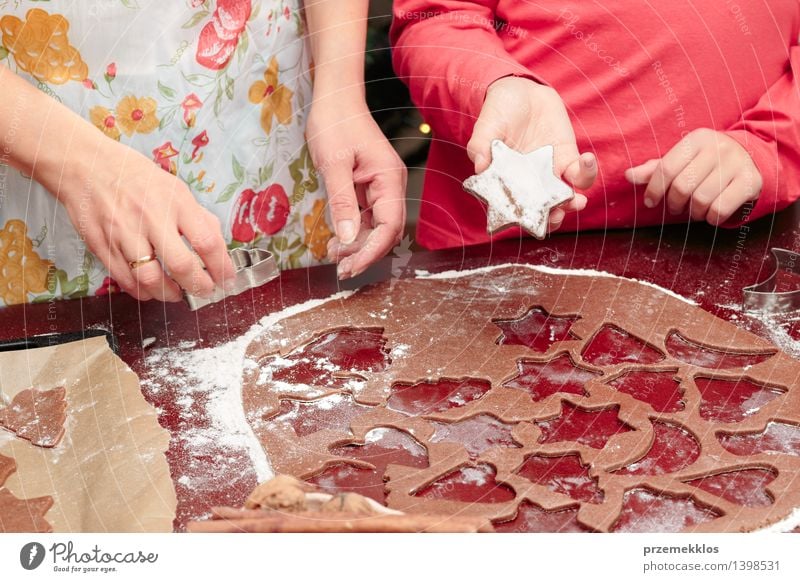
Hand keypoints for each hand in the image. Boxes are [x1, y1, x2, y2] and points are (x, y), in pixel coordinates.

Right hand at [60, 139, 234, 301]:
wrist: (86, 164)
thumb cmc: (135, 176)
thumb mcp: (175, 188)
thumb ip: (197, 217)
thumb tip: (218, 247)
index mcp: (175, 201)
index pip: (207, 242)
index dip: (221, 267)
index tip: (227, 279)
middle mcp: (150, 217)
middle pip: (181, 265)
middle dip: (198, 286)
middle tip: (204, 291)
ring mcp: (123, 233)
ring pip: (150, 278)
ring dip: (169, 294)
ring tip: (177, 293)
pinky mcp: (101, 245)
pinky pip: (124, 279)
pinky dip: (142, 291)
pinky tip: (151, 289)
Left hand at [306, 100, 406, 279]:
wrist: (335, 98)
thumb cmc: (335, 123)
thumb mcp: (333, 164)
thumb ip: (341, 202)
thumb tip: (346, 237)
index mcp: (390, 178)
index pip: (389, 226)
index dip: (371, 251)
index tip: (351, 267)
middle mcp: (392, 185)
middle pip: (387, 231)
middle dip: (366, 252)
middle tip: (341, 269)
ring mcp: (382, 186)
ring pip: (377, 226)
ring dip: (359, 244)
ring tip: (335, 258)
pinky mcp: (370, 186)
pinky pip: (367, 216)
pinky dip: (354, 230)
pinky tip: (338, 241)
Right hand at [467, 76, 594, 231]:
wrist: (521, 91)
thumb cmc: (498, 111)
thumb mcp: (486, 126)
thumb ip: (480, 146)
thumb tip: (480, 166)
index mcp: (505, 182)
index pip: (513, 208)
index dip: (520, 219)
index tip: (527, 221)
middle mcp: (528, 184)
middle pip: (541, 210)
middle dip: (550, 217)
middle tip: (556, 216)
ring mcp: (549, 173)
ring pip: (563, 198)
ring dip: (571, 203)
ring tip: (576, 201)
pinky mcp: (567, 158)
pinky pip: (579, 173)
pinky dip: (587, 171)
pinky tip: (587, 159)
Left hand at [625, 128, 762, 224]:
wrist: (750, 158)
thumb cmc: (705, 162)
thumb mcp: (681, 160)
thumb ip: (655, 169)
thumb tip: (628, 175)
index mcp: (696, 139)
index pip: (666, 168)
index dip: (654, 189)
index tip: (650, 202)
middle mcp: (718, 148)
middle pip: (682, 187)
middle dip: (673, 203)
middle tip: (675, 207)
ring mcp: (737, 164)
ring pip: (701, 200)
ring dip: (693, 212)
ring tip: (693, 210)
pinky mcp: (750, 182)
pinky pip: (720, 209)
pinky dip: (710, 218)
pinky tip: (710, 214)